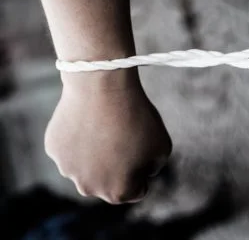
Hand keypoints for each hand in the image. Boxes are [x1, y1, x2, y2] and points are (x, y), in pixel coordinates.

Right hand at [45, 68, 171, 203]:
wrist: (102, 87)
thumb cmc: (137, 118)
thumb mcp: (162, 147)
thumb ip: (153, 167)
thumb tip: (140, 171)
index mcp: (118, 193)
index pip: (137, 189)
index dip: (144, 168)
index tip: (143, 147)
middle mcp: (89, 189)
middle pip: (109, 181)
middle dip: (118, 166)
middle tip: (123, 136)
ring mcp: (68, 169)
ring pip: (88, 166)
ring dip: (96, 153)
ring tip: (105, 126)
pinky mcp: (53, 149)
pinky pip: (72, 148)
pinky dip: (79, 138)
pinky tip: (87, 120)